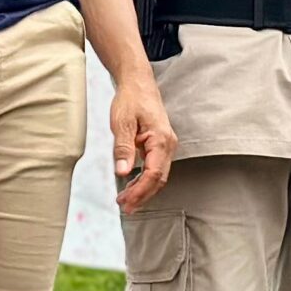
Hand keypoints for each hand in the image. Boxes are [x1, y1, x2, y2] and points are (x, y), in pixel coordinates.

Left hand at [110, 74, 175, 214]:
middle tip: (125, 207)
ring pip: (158, 176)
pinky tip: (132, 185)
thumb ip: (123, 148)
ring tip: (125, 200)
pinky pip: (156, 168)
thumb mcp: (122, 123)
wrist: (138, 83)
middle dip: (142, 195)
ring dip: (143, 190)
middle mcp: (168, 145)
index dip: (140, 191)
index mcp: (161, 140)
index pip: (153, 174)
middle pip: (159, 179)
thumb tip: (123, 172)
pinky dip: (145, 180)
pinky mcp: (160, 145)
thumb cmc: (131, 99)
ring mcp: (166, 145)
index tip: (126, 201)